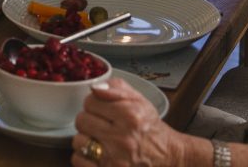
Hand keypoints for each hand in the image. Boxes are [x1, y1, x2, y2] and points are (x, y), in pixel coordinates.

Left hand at [72, 78, 189, 165]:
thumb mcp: (139, 100)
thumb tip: (94, 88)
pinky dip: (84, 157)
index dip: (93, 104)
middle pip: (81, 121)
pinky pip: (79, 161)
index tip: (101, 110)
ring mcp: (116, 159)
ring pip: (78, 141)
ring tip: (99, 140)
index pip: (89, 101)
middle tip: (100, 125)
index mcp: (130, 115)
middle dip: (88, 121)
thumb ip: (116, 88)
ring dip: (85, 140)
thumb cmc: (150, 127)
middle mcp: (123, 138)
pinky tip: (96, 154)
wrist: (168, 155)